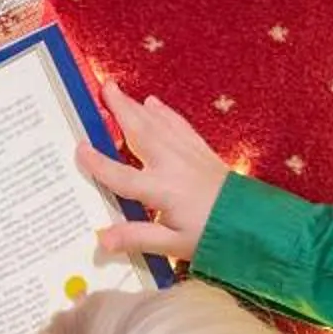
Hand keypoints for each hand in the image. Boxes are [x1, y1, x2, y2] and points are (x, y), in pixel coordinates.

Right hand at [76, 77, 227, 264]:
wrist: (253, 223)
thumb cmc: (212, 235)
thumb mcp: (173, 245)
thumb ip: (137, 238)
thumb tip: (101, 238)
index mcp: (160, 190)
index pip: (120, 175)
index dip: (98, 163)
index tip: (79, 147)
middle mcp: (171, 166)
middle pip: (139, 133)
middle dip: (120, 110)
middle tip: (103, 89)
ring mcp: (188, 155)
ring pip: (157, 124)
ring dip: (137, 106)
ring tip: (119, 92)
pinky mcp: (202, 152)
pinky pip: (180, 125)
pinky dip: (166, 113)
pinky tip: (156, 104)